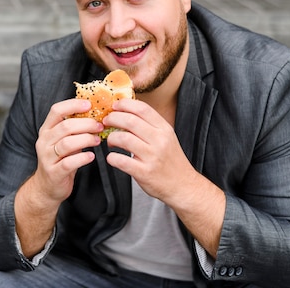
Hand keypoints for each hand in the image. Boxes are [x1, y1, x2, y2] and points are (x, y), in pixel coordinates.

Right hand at [32, 98, 101, 202]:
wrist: (47, 187)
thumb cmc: (60, 160)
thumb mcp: (64, 141)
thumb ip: (75, 129)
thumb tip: (96, 114)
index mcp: (47, 130)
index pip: (56, 110)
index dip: (73, 105)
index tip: (89, 105)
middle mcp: (44, 141)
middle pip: (65, 126)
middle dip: (86, 124)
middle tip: (100, 125)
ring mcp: (47, 157)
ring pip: (67, 143)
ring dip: (86, 139)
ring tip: (97, 140)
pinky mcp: (54, 172)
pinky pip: (68, 163)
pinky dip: (82, 158)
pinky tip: (91, 156)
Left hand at [104, 98, 225, 257]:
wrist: (183, 185)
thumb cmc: (171, 160)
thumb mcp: (167, 137)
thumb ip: (150, 125)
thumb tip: (127, 112)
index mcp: (164, 129)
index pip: (143, 109)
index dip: (125, 104)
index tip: (115, 105)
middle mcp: (159, 141)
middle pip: (130, 121)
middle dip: (113, 118)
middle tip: (106, 122)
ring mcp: (152, 157)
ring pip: (124, 139)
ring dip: (111, 138)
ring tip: (110, 141)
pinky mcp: (144, 173)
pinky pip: (121, 161)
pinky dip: (112, 158)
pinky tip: (112, 157)